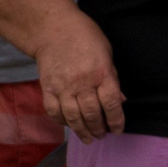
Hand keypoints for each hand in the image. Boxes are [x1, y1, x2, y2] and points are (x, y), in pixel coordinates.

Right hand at [33, 13, 126, 142]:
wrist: (53, 28)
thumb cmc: (86, 38)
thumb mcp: (107, 55)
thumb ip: (113, 79)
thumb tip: (120, 101)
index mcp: (101, 73)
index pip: (111, 104)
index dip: (116, 121)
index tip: (118, 130)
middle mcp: (82, 82)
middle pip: (92, 113)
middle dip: (99, 128)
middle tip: (102, 135)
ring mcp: (62, 86)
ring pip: (73, 116)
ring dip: (82, 131)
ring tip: (89, 138)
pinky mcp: (47, 87)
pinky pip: (54, 111)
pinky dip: (62, 121)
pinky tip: (70, 125)